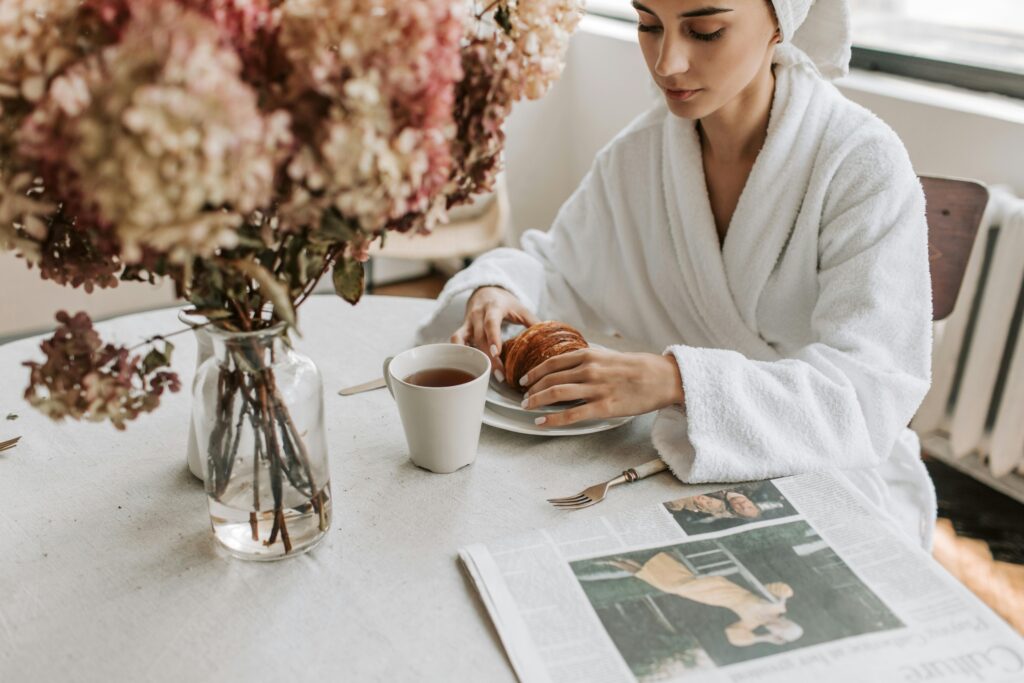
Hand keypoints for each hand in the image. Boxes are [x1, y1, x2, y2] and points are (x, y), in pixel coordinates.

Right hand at [450, 286, 539, 379]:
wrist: (485, 290)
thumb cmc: (505, 303)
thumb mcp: (521, 309)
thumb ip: (533, 323)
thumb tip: (547, 339)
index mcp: (493, 308)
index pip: (491, 323)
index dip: (492, 337)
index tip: (496, 353)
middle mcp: (477, 314)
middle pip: (479, 337)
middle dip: (488, 357)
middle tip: (500, 375)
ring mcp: (467, 322)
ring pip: (463, 341)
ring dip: (471, 357)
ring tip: (484, 374)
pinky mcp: (461, 329)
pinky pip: (456, 341)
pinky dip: (459, 353)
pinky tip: (469, 367)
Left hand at [520, 348, 684, 426]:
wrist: (663, 378)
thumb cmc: (639, 367)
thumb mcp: (610, 356)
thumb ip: (589, 361)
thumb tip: (570, 366)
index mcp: (590, 356)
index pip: (552, 363)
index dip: (534, 372)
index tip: (525, 380)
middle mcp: (589, 370)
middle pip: (550, 379)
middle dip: (532, 389)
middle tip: (523, 397)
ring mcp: (596, 389)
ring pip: (556, 394)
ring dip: (537, 401)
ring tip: (527, 407)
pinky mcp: (604, 407)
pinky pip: (572, 415)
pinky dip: (553, 419)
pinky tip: (541, 422)